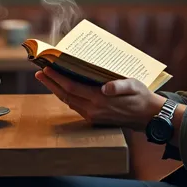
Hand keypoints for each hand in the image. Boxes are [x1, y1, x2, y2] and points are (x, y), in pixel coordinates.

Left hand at [35, 67, 165, 130]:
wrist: (147, 116)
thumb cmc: (141, 97)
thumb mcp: (134, 86)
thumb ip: (119, 85)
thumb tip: (105, 87)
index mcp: (100, 100)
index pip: (72, 87)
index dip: (57, 78)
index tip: (47, 68)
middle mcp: (93, 109)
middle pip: (65, 96)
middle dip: (51, 83)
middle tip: (39, 72)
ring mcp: (93, 115)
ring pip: (68, 102)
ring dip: (56, 90)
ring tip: (47, 78)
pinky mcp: (94, 118)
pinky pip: (75, 106)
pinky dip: (66, 96)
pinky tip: (63, 89)